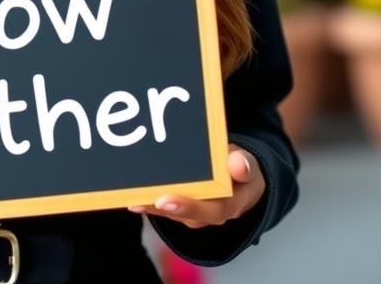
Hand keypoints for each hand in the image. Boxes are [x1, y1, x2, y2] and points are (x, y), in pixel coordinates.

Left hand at [126, 144, 263, 228]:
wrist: (241, 179)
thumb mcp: (249, 164)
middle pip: (189, 215)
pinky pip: (166, 206)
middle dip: (165, 207)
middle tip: (144, 200)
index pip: (214, 209)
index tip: (165, 200)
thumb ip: (244, 164)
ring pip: (173, 212)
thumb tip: (239, 165)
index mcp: (233, 203)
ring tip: (131, 195)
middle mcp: (213, 212)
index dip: (188, 206)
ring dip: (152, 205)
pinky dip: (149, 201)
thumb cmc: (242, 169)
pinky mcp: (184, 206)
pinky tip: (131, 195)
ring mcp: (197, 211)